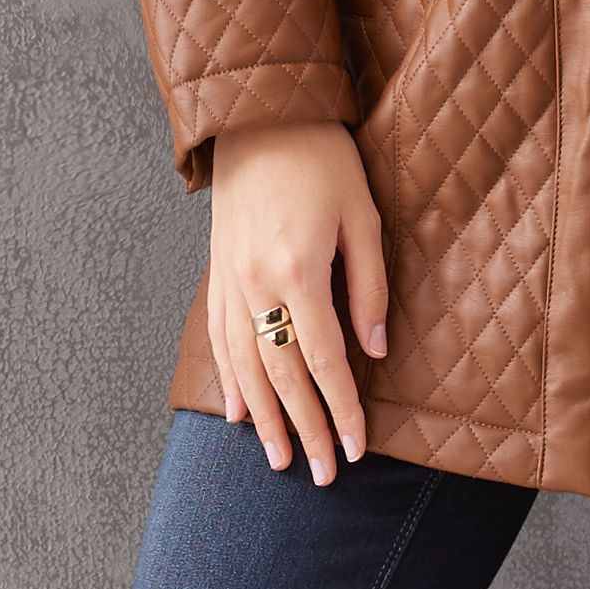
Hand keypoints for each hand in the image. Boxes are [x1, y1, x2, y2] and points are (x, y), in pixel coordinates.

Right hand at [203, 118, 389, 483]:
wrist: (259, 114)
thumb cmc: (322, 158)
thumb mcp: (362, 216)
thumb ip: (369, 287)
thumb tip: (372, 351)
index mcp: (298, 271)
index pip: (323, 361)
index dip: (342, 410)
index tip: (356, 449)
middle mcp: (255, 284)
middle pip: (282, 375)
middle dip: (305, 429)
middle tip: (322, 474)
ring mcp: (229, 280)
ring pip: (245, 366)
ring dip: (266, 418)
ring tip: (280, 459)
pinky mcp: (217, 272)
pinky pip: (219, 339)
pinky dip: (230, 380)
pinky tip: (241, 413)